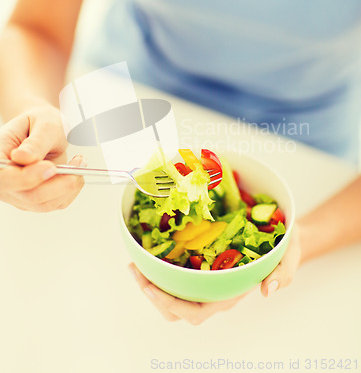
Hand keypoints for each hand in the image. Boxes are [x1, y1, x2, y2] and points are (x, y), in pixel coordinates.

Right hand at [0, 104, 85, 211]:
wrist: (43, 129)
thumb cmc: (39, 123)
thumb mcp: (42, 123)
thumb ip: (35, 142)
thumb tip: (22, 157)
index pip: (3, 178)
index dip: (25, 178)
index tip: (50, 167)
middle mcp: (4, 180)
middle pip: (29, 195)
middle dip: (59, 182)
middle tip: (78, 162)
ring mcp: (18, 193)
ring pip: (44, 203)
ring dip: (69, 185)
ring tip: (79, 162)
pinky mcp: (34, 200)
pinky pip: (55, 203)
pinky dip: (71, 189)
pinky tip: (75, 171)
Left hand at [129, 225, 300, 324]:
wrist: (281, 238)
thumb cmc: (283, 250)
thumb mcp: (289, 257)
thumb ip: (284, 273)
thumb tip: (268, 291)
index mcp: (230, 294)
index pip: (197, 312)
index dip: (172, 305)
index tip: (150, 287)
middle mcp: (214, 291)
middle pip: (177, 310)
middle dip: (153, 295)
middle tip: (136, 271)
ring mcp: (207, 280)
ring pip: (174, 295)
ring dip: (151, 282)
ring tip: (136, 263)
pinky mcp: (203, 265)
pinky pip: (178, 275)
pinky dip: (161, 268)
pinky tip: (151, 251)